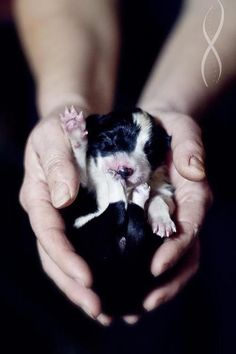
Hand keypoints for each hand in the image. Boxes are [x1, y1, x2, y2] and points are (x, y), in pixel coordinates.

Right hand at [19, 114, 110, 325]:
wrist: (73, 122)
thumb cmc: (62, 125)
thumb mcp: (55, 135)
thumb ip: (57, 163)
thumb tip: (63, 198)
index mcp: (38, 195)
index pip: (47, 232)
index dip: (65, 258)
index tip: (87, 279)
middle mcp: (49, 211)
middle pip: (54, 256)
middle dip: (73, 285)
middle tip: (98, 309)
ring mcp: (63, 218)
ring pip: (66, 259)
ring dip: (81, 287)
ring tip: (104, 311)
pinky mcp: (80, 218)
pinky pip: (82, 249)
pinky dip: (94, 270)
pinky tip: (110, 287)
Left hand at [142, 111, 211, 311]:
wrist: (156, 128)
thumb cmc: (168, 127)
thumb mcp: (181, 128)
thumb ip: (191, 146)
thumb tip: (195, 171)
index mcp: (193, 194)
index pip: (190, 226)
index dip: (176, 248)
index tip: (155, 267)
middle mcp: (184, 212)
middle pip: (186, 254)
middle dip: (169, 282)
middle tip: (145, 303)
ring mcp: (169, 220)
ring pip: (171, 261)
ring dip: (156, 287)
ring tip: (131, 308)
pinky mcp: (151, 222)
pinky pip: (151, 252)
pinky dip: (141, 274)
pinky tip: (123, 289)